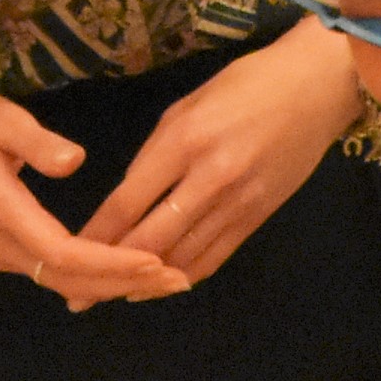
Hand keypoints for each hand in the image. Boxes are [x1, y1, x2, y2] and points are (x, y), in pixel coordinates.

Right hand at [0, 79, 191, 306]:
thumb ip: (36, 140)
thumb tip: (75, 160)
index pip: (62, 253)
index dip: (110, 263)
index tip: (156, 260)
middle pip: (64, 279)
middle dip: (122, 283)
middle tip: (178, 280)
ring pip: (55, 281)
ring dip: (108, 284)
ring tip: (162, 278)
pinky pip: (44, 271)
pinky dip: (85, 276)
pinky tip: (121, 269)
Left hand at [74, 22, 366, 286]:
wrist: (317, 86)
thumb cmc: (247, 84)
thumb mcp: (189, 104)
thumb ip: (157, 153)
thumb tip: (129, 198)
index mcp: (183, 141)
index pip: (127, 202)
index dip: (95, 235)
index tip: (63, 254)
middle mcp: (209, 177)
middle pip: (150, 240)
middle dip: (110, 271)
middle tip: (78, 295)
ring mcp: (238, 202)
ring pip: (182, 257)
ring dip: (145, 282)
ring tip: (114, 296)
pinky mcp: (259, 216)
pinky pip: (215, 256)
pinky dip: (185, 275)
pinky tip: (162, 285)